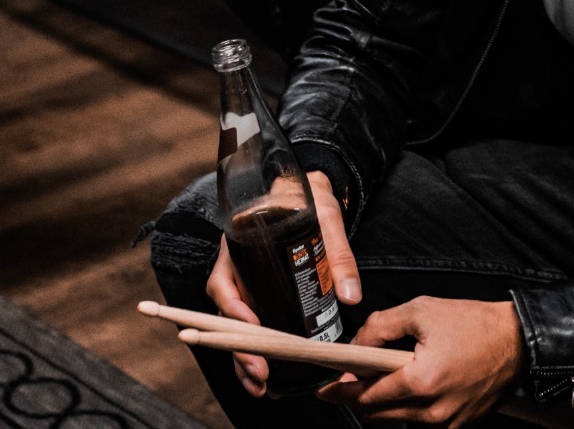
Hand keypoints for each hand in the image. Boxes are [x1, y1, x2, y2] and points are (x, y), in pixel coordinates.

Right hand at [205, 170, 361, 397]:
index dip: (233, 309)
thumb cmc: (310, 197)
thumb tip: (351, 297)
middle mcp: (235, 268)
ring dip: (244, 358)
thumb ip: (339, 254)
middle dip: (239, 349)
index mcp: (239, 245)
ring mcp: (245, 283)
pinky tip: (267, 372)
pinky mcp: (259, 293)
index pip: (222, 282)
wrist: (309, 188)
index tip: (252, 328)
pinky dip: (255, 350)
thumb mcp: (327, 218)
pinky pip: (249, 325)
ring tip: (261, 385)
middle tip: (261, 373)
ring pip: (233, 327)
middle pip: (225, 315)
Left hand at [315, 297, 523, 423]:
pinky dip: (411, 404)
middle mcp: (433, 411)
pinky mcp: (459, 425)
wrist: (519, 341)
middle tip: (353, 375)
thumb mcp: (421, 311)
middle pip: (378, 414)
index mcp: (421, 382)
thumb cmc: (476, 324)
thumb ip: (380, 327)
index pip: (366, 396)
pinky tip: (417, 381)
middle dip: (360, 396)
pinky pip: (422, 420)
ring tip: (392, 372)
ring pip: (399, 418)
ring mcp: (447, 423)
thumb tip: (356, 346)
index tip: (324, 389)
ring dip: (387, 400)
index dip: (341, 391)